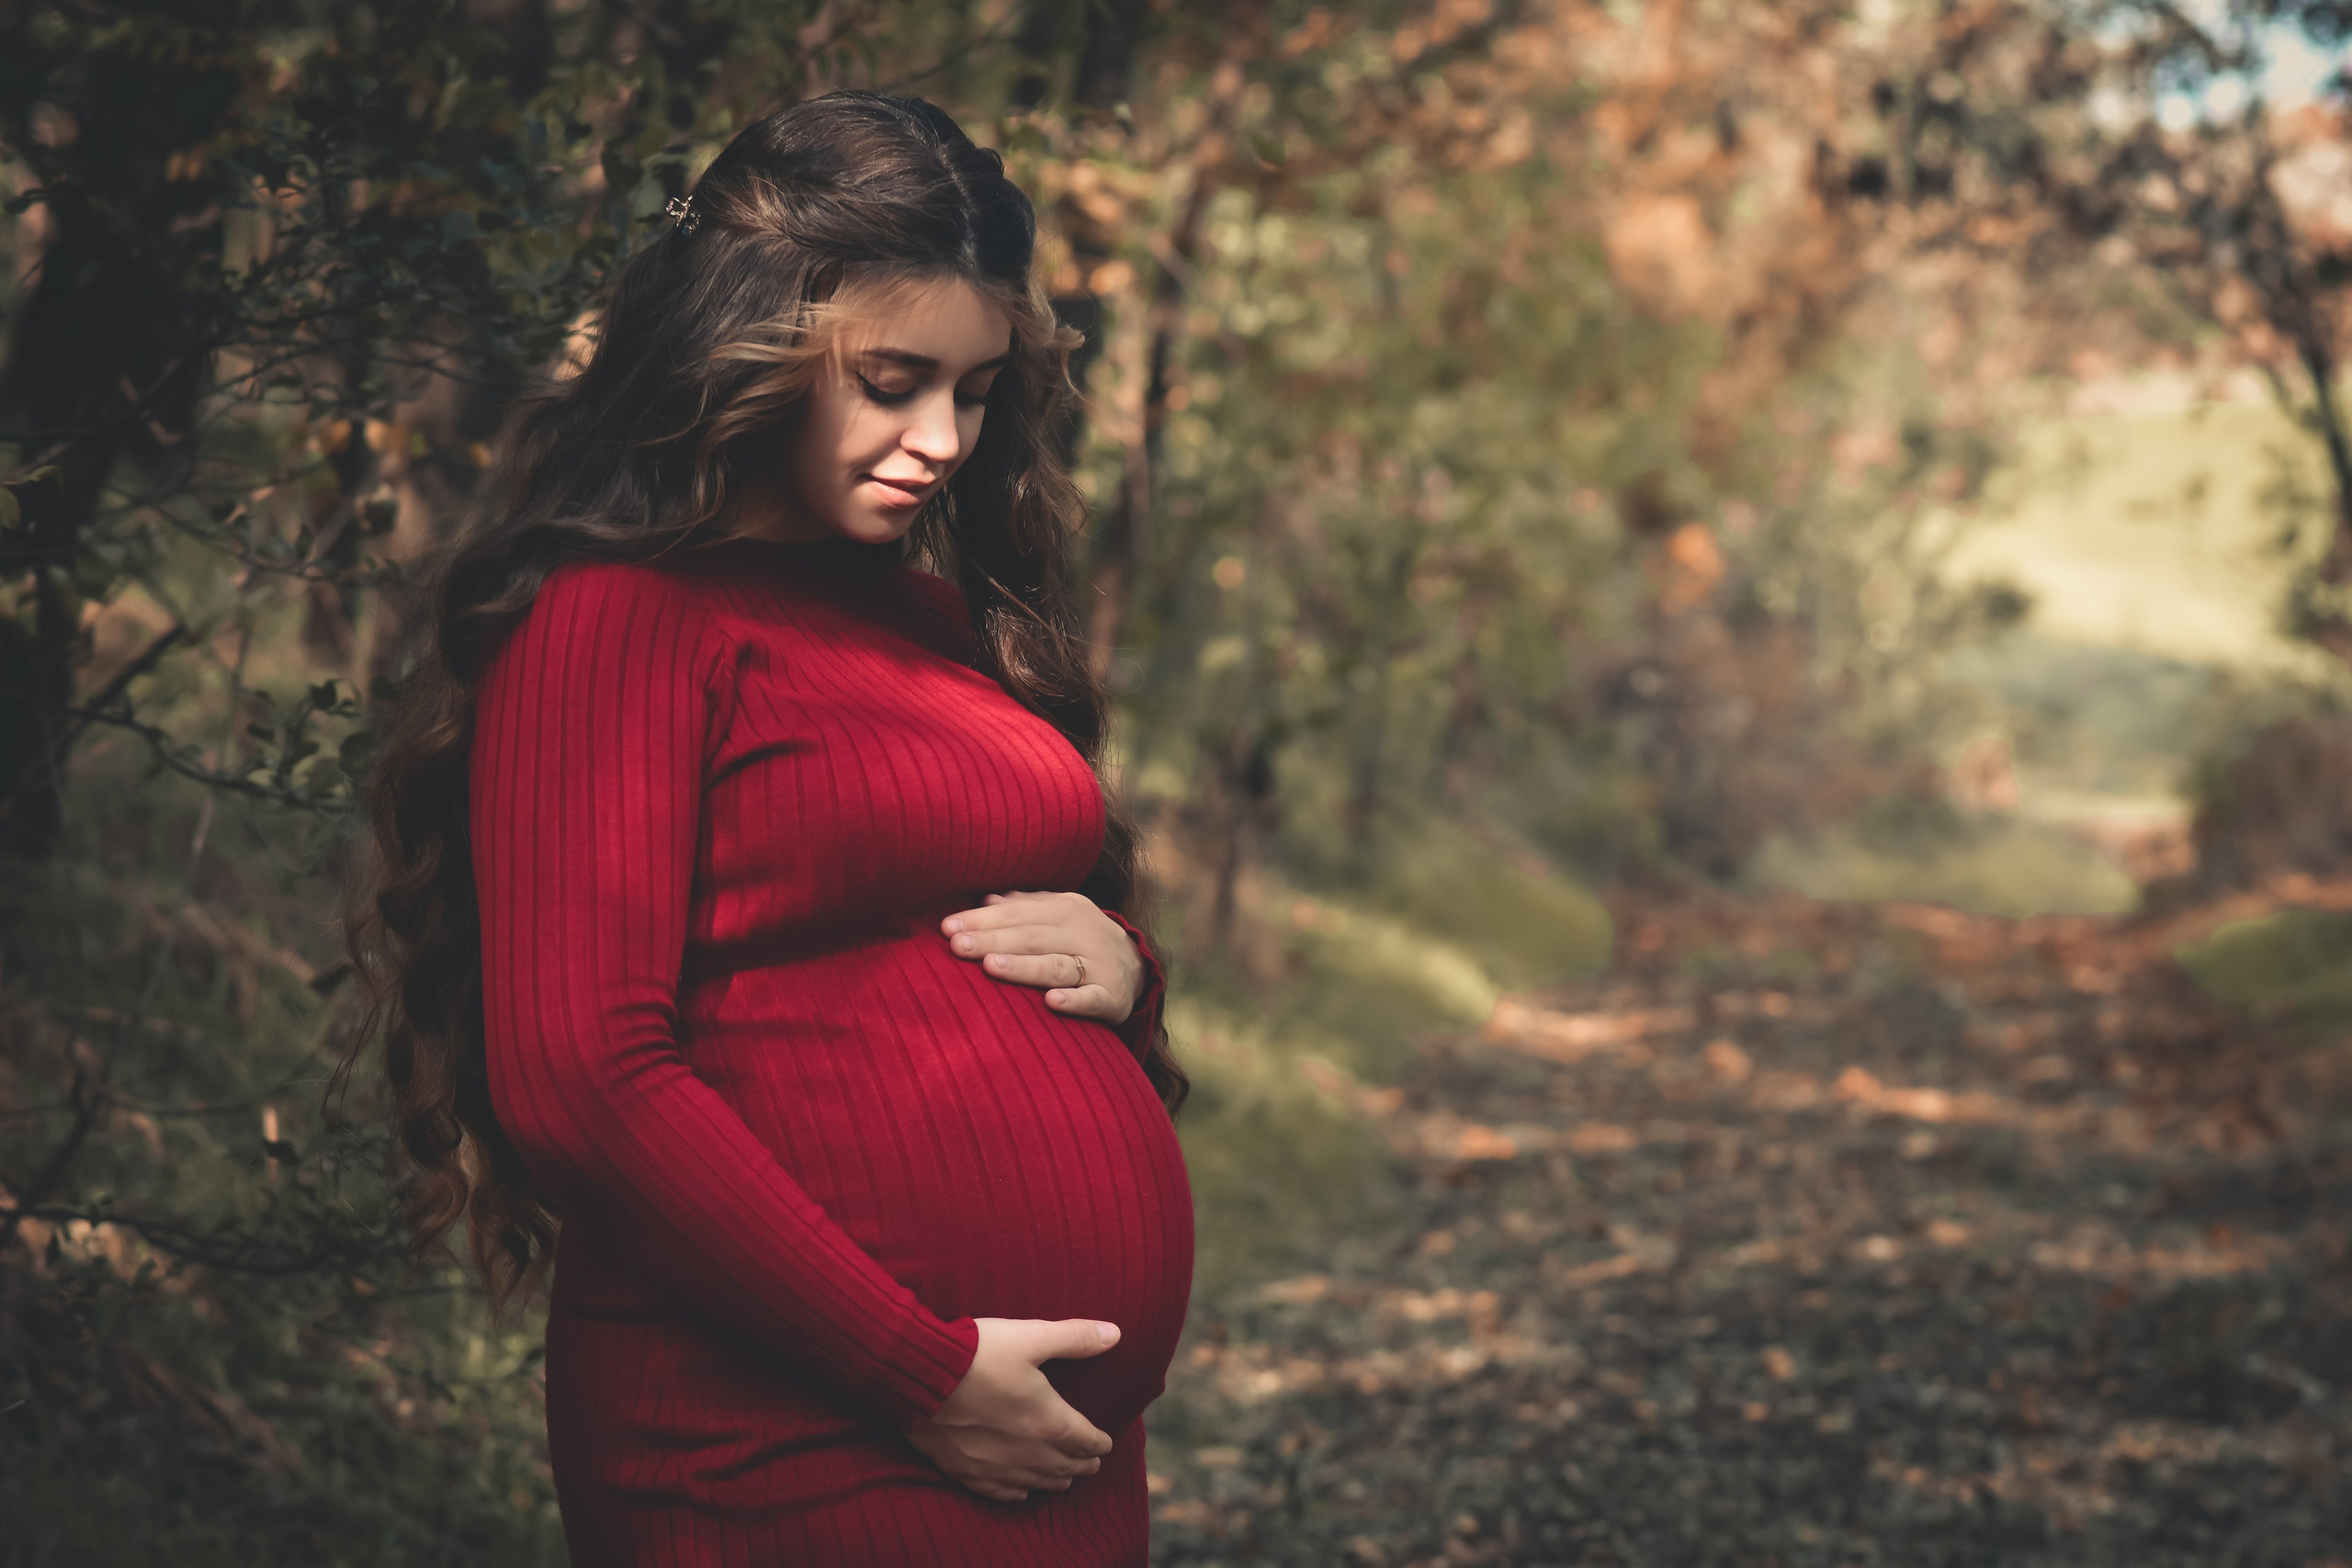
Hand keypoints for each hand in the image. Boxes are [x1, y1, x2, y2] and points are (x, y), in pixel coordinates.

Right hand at [905, 1317, 1120, 1501]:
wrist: (920, 1375)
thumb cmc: (977, 1353)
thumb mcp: (1031, 1336)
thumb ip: (1075, 1338)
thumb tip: (1115, 1333)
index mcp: (1049, 1421)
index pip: (1086, 1440)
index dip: (1099, 1442)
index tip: (1106, 1443)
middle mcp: (1028, 1451)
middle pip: (1065, 1466)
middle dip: (1082, 1464)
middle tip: (1091, 1463)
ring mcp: (996, 1466)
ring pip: (1038, 1483)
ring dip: (1056, 1480)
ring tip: (1065, 1479)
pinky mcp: (966, 1471)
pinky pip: (1001, 1493)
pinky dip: (1018, 1493)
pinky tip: (1021, 1492)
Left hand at [940, 891, 1144, 1023]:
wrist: (1138, 969)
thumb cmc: (1081, 940)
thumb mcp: (1058, 916)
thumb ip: (1025, 906)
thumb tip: (987, 899)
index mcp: (1066, 909)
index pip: (1018, 913)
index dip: (982, 920)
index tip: (947, 927)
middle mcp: (1083, 934)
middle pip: (1031, 937)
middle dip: (992, 941)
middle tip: (957, 946)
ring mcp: (1098, 966)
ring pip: (1057, 966)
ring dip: (1024, 967)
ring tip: (991, 966)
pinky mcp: (1112, 997)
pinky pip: (1092, 999)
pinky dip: (1074, 1000)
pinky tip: (1052, 1002)